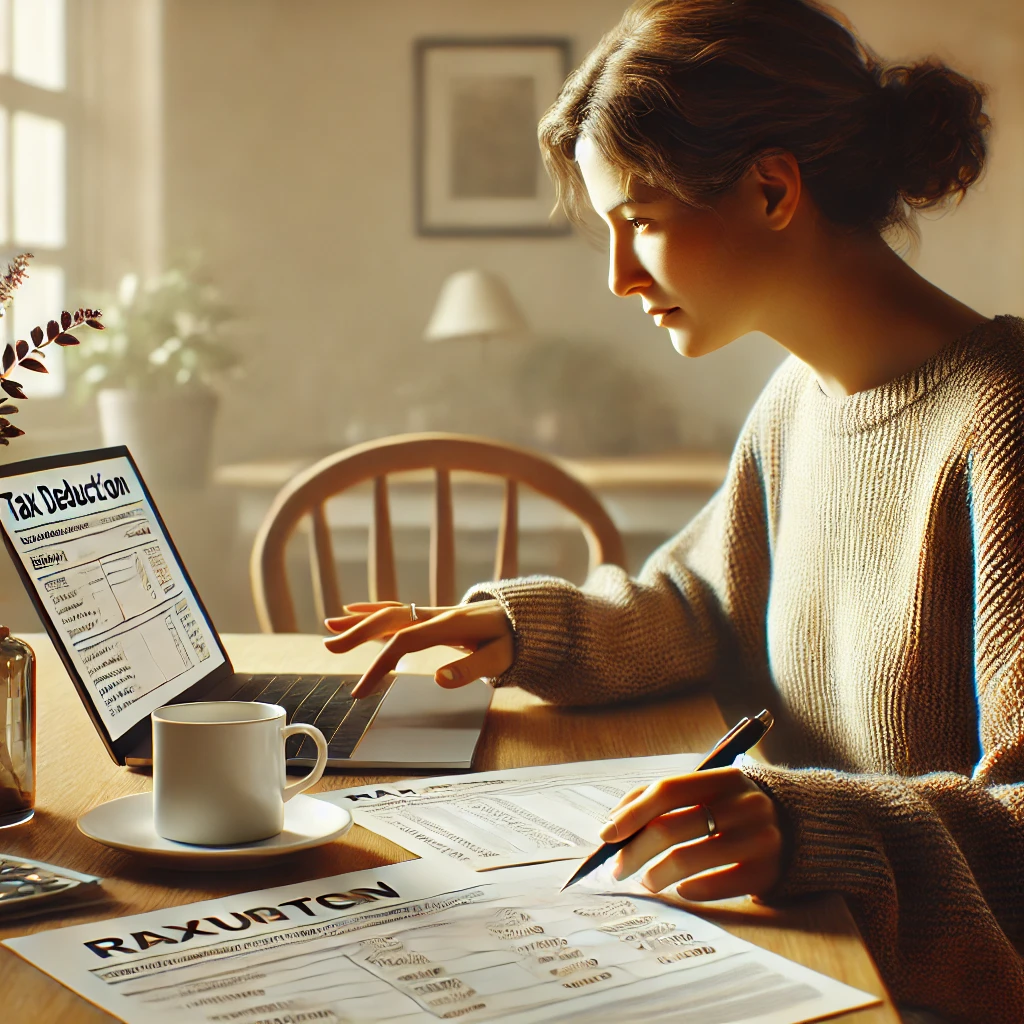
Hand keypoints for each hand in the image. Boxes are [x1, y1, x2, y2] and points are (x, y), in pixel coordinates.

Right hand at [323, 599, 512, 697]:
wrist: (523, 616)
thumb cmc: (513, 640)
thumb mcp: (500, 658)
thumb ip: (471, 669)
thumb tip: (438, 679)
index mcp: (448, 626)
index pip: (404, 642)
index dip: (380, 664)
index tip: (361, 690)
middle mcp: (435, 615)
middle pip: (389, 620)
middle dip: (358, 634)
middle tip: (330, 649)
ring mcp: (431, 613)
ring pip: (389, 613)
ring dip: (359, 621)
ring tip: (329, 627)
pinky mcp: (431, 616)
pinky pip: (397, 609)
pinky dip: (372, 610)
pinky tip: (353, 610)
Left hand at [600, 767, 781, 900]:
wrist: (810, 827)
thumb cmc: (740, 808)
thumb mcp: (715, 790)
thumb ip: (671, 798)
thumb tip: (616, 822)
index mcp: (725, 777)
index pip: (668, 790)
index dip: (632, 812)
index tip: (606, 834)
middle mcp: (744, 805)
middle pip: (671, 828)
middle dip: (634, 851)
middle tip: (616, 868)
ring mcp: (759, 839)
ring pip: (687, 860)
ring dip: (655, 874)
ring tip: (647, 881)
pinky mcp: (767, 872)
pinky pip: (713, 885)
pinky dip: (688, 890)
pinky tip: (680, 890)